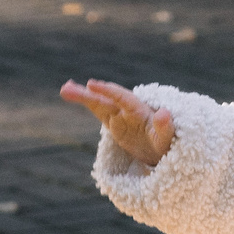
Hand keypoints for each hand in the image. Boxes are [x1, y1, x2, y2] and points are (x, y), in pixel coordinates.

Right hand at [59, 78, 174, 167]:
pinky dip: (85, 101)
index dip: (109, 92)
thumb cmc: (168, 143)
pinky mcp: (113, 122)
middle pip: (106, 100)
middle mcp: (128, 110)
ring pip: (98, 103)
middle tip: (67, 88)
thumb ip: (165, 127)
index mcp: (140, 111)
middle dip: (88, 95)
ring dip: (82, 96)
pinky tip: (69, 92)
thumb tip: (164, 113)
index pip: (124, 99)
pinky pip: (97, 110)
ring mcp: (119, 115)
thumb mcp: (168, 138)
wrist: (163, 148)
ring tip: (64, 89)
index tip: (92, 85)